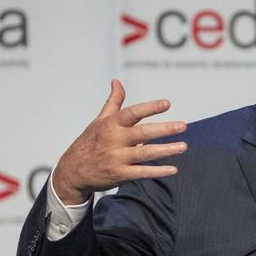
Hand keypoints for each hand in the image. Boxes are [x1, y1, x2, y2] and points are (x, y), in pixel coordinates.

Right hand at [53, 79, 187, 203]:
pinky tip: (173, 169)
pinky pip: (141, 173)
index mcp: (111, 124)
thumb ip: (113, 102)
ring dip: (166, 150)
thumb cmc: (90, 142)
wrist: (71, 171)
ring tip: (183, 146)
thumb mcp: (99, 120)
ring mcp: (116, 158)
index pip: (132, 113)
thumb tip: (117, 81)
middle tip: (183, 126)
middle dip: (164, 129)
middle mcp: (114, 140)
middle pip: (143, 133)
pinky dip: (157, 171)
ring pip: (145, 153)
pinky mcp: (119, 174)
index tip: (167, 104)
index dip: (150, 108)